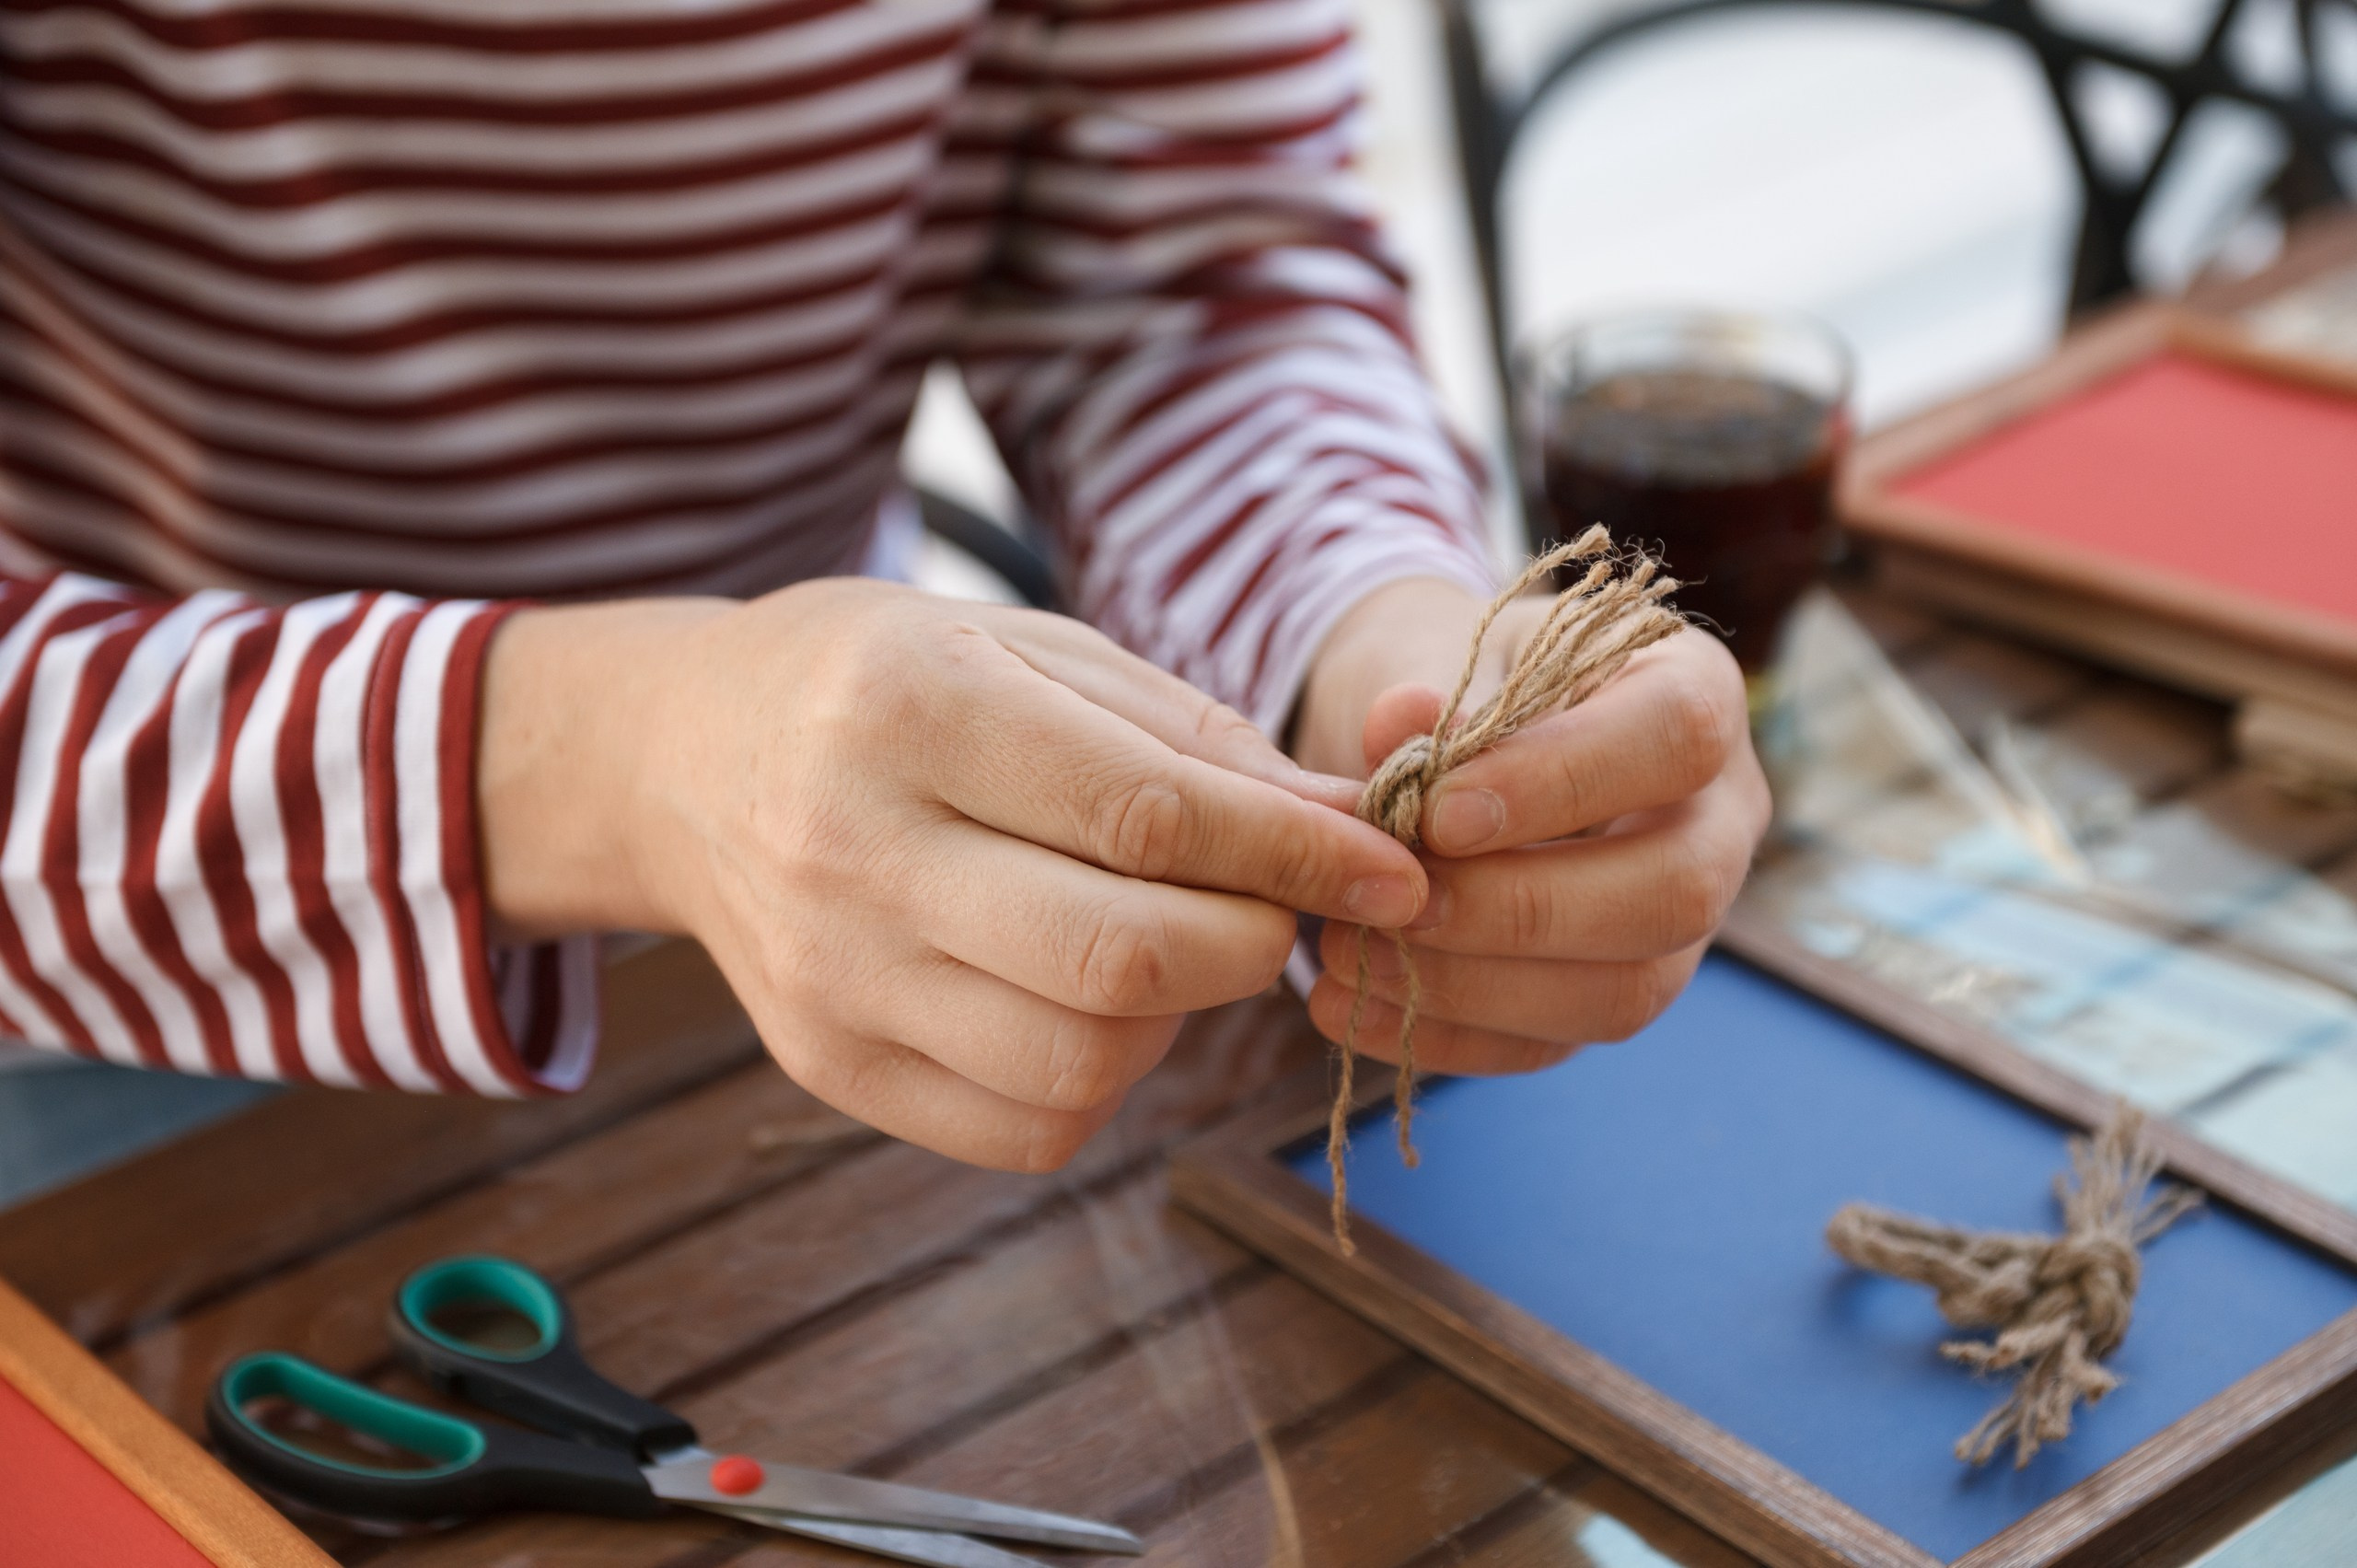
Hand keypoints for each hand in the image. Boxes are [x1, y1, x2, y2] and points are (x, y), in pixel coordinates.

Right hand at [478, 580, 1425, 1170]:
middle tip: (1279, 911)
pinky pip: (1025, 1127)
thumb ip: (1189, 740)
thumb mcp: (1029, 652)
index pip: (1146, 815)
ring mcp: (830, 976)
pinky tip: (1085, 1000)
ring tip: (1164, 943)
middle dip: (1251, 946)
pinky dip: (1102, 1079)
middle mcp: (854, 851)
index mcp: (912, 711)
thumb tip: (1348, 833)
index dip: (1296, 857)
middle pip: (1120, 960)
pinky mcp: (825, 1067)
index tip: (1394, 873)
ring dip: (1178, 1017)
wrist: (684, 760)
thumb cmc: (884, 685)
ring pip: (1082, 1062)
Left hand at [1292, 577, 1769, 1073]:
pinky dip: (1450, 1033)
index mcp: (1693, 690)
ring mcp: (1680, 919)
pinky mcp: (1615, 990)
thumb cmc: (1446, 681)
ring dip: (1478, 986)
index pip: (1678, 735)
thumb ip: (1418, 688)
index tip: (1440, 815)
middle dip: (1523, 910)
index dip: (1564, 781)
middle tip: (1398, 902)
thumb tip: (1401, 722)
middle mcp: (1716, 814)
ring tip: (1353, 956)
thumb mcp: (1426, 652)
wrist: (1427, 744)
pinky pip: (1557, 1041)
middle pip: (1677, 889)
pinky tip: (1356, 1008)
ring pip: (1627, 990)